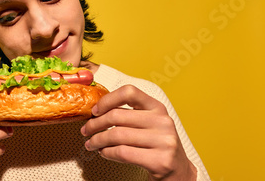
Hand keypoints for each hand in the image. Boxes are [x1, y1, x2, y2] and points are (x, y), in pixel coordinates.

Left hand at [80, 85, 196, 180]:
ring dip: (97, 140)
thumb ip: (128, 115)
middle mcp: (163, 121)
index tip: (95, 110)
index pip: (129, 92)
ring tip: (91, 144)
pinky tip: (103, 153)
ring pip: (117, 135)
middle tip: (86, 131)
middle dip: (95, 124)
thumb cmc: (156, 146)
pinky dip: (107, 152)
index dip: (107, 100)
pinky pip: (123, 152)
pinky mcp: (160, 160)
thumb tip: (96, 111)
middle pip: (117, 116)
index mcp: (158, 107)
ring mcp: (164, 141)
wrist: (179, 172)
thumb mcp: (148, 124)